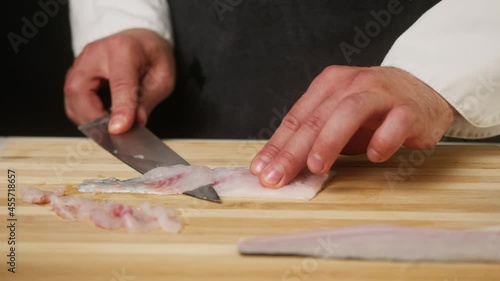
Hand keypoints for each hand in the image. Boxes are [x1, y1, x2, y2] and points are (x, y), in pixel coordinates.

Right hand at [64, 28, 174, 133]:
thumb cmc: (151, 55)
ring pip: (72, 98)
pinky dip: (85, 115)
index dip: (119, 109)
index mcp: (124, 49)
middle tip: (114, 133)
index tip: (119, 129)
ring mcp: (81, 62)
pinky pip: (73, 101)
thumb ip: (149, 99)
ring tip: (110, 126)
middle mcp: (96, 53)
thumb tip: (135, 122)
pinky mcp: (75, 73)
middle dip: (94, 118)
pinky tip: (102, 118)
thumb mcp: (163, 77)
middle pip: (80, 91)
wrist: (139, 39)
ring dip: (89, 119)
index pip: (119, 83)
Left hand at [250, 66, 456, 187]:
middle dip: (293, 151)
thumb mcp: (336, 119)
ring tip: (316, 167)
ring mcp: (381, 94)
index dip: (277, 146)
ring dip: (330, 140)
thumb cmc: (372, 111)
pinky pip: (395, 123)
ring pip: (349, 112)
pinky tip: (374, 156)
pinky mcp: (409, 109)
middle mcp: (352, 84)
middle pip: (316, 118)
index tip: (260, 170)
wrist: (422, 89)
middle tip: (277, 177)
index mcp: (328, 85)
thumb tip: (279, 167)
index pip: (296, 118)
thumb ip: (312, 137)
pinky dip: (382, 140)